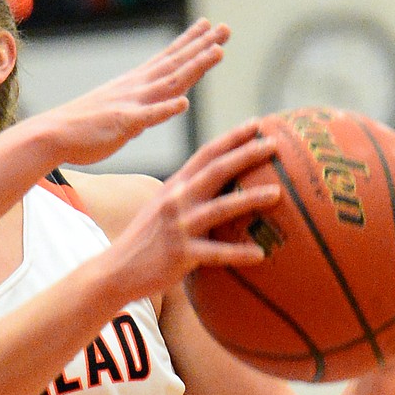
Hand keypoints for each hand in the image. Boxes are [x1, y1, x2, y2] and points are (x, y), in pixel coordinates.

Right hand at [27, 18, 230, 166]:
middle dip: (202, 45)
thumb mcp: (117, 113)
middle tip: (226, 28)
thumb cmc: (81, 128)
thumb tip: (154, 114)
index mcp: (134, 85)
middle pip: (175, 64)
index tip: (209, 26)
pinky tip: (184, 103)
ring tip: (217, 53)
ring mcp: (130, 104)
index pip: (168, 58)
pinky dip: (166, 109)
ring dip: (194, 67)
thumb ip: (139, 112)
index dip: (190, 42)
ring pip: (169, 83)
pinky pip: (147, 117)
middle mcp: (136, 88)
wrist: (52, 134)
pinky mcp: (122, 124)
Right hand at [107, 120, 280, 299]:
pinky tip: (261, 254)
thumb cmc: (146, 240)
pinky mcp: (180, 254)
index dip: (232, 137)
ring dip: (251, 198)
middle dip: (247, 154)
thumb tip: (220, 186)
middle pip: (216, 170)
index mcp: (174, 186)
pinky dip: (239, 253)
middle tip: (275, 144)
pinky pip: (216, 253)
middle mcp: (176, 200)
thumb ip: (187, 194)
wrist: (116, 270)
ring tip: (277, 193)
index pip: (206, 154)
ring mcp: (178, 226)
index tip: (258, 124)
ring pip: (220, 207)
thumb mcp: (162, 208)